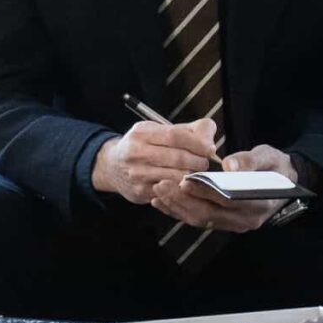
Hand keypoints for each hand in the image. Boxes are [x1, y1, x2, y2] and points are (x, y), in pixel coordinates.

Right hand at [93, 117, 219, 205]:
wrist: (112, 166)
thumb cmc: (143, 146)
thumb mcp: (158, 130)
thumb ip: (186, 131)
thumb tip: (209, 141)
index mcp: (142, 133)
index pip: (175, 136)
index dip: (197, 143)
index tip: (210, 149)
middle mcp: (136, 153)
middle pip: (178, 158)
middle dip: (198, 161)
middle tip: (204, 162)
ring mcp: (137, 174)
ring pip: (176, 177)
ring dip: (193, 176)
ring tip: (196, 173)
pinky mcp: (140, 192)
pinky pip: (171, 192)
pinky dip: (183, 188)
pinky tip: (186, 184)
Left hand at [149, 143, 298, 233]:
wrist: (283, 182)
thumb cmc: (275, 167)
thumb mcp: (269, 156)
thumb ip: (250, 160)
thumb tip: (229, 165)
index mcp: (259, 203)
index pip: (227, 201)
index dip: (204, 192)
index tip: (185, 180)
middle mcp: (246, 220)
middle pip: (208, 214)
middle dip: (182, 200)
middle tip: (162, 184)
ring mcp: (234, 224)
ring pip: (200, 220)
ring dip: (177, 207)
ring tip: (158, 191)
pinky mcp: (224, 224)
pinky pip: (198, 220)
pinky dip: (179, 211)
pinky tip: (162, 202)